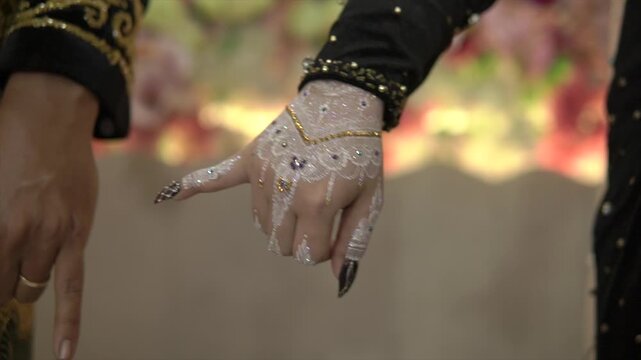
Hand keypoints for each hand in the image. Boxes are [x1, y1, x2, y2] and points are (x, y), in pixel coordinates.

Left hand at [0, 73, 97, 358]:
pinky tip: (65, 352)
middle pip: (6, 286)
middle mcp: (22, 234)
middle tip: (5, 270)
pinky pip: (72, 289)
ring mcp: (53, 236)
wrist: (51, 116)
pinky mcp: (77, 234)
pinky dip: (69, 324)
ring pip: (34, 285)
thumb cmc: (8, 142)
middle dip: (1, 286)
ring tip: (27, 259)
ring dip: (27, 283)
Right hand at [155, 80, 383, 295]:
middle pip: (281, 246)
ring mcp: (262, 174)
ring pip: (262, 225)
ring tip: (302, 188)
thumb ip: (353, 241)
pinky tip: (166, 196)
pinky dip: (192, 186)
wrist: (343, 103)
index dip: (326, 246)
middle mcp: (284, 191)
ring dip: (281, 219)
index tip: (338, 224)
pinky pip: (215, 177)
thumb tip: (338, 281)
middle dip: (302, 237)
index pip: (308, 255)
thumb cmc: (361, 155)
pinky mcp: (250, 159)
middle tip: (322, 209)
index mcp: (316, 203)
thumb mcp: (371, 200)